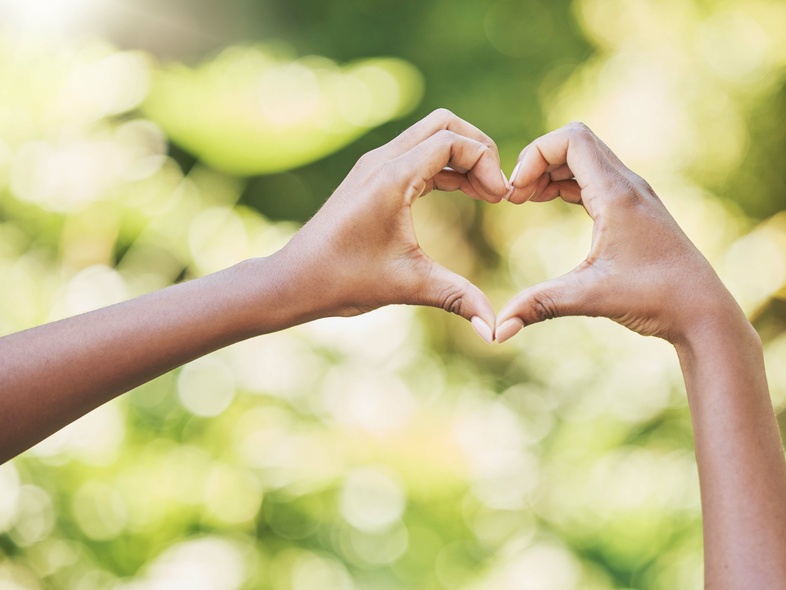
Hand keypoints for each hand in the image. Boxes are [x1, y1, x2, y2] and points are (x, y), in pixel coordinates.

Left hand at [273, 109, 511, 342]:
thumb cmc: (343, 280)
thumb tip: (494, 331)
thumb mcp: (407, 285)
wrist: (294, 280)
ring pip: (429, 136)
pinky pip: (416, 155)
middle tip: (495, 189)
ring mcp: (373, 166)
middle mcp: (381, 161)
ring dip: (461, 158)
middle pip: (444, 125)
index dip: (486, 164)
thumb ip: (457, 298)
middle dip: (478, 150)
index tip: (500, 199)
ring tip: (485, 195)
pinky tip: (460, 195)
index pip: (452, 142)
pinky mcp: (370, 177)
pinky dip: (443, 167)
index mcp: (391, 177)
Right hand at [496, 122, 742, 343]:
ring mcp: (632, 195)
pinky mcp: (632, 209)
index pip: (570, 139)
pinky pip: (592, 177)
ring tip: (525, 200)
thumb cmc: (655, 298)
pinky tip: (548, 203)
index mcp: (616, 194)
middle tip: (515, 197)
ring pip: (583, 158)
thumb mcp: (590, 298)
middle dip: (537, 161)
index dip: (534, 156)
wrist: (702, 310)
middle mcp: (626, 185)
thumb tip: (498, 330)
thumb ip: (540, 305)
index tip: (516, 195)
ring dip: (550, 171)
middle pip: (574, 141)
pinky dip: (565, 182)